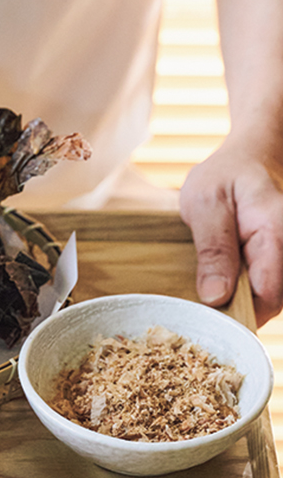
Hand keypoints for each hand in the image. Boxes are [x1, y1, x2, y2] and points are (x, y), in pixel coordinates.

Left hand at [180, 142, 282, 326]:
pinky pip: (266, 286)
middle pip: (272, 300)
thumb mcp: (206, 203)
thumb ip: (212, 249)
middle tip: (201, 312)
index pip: (268, 294)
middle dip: (238, 311)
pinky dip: (244, 291)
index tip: (208, 321)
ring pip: (271, 296)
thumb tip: (215, 297)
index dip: (239, 315)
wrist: (250, 156)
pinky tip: (221, 283)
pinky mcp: (280, 259)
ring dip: (240, 302)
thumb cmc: (225, 175)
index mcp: (276, 233)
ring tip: (208, 293)